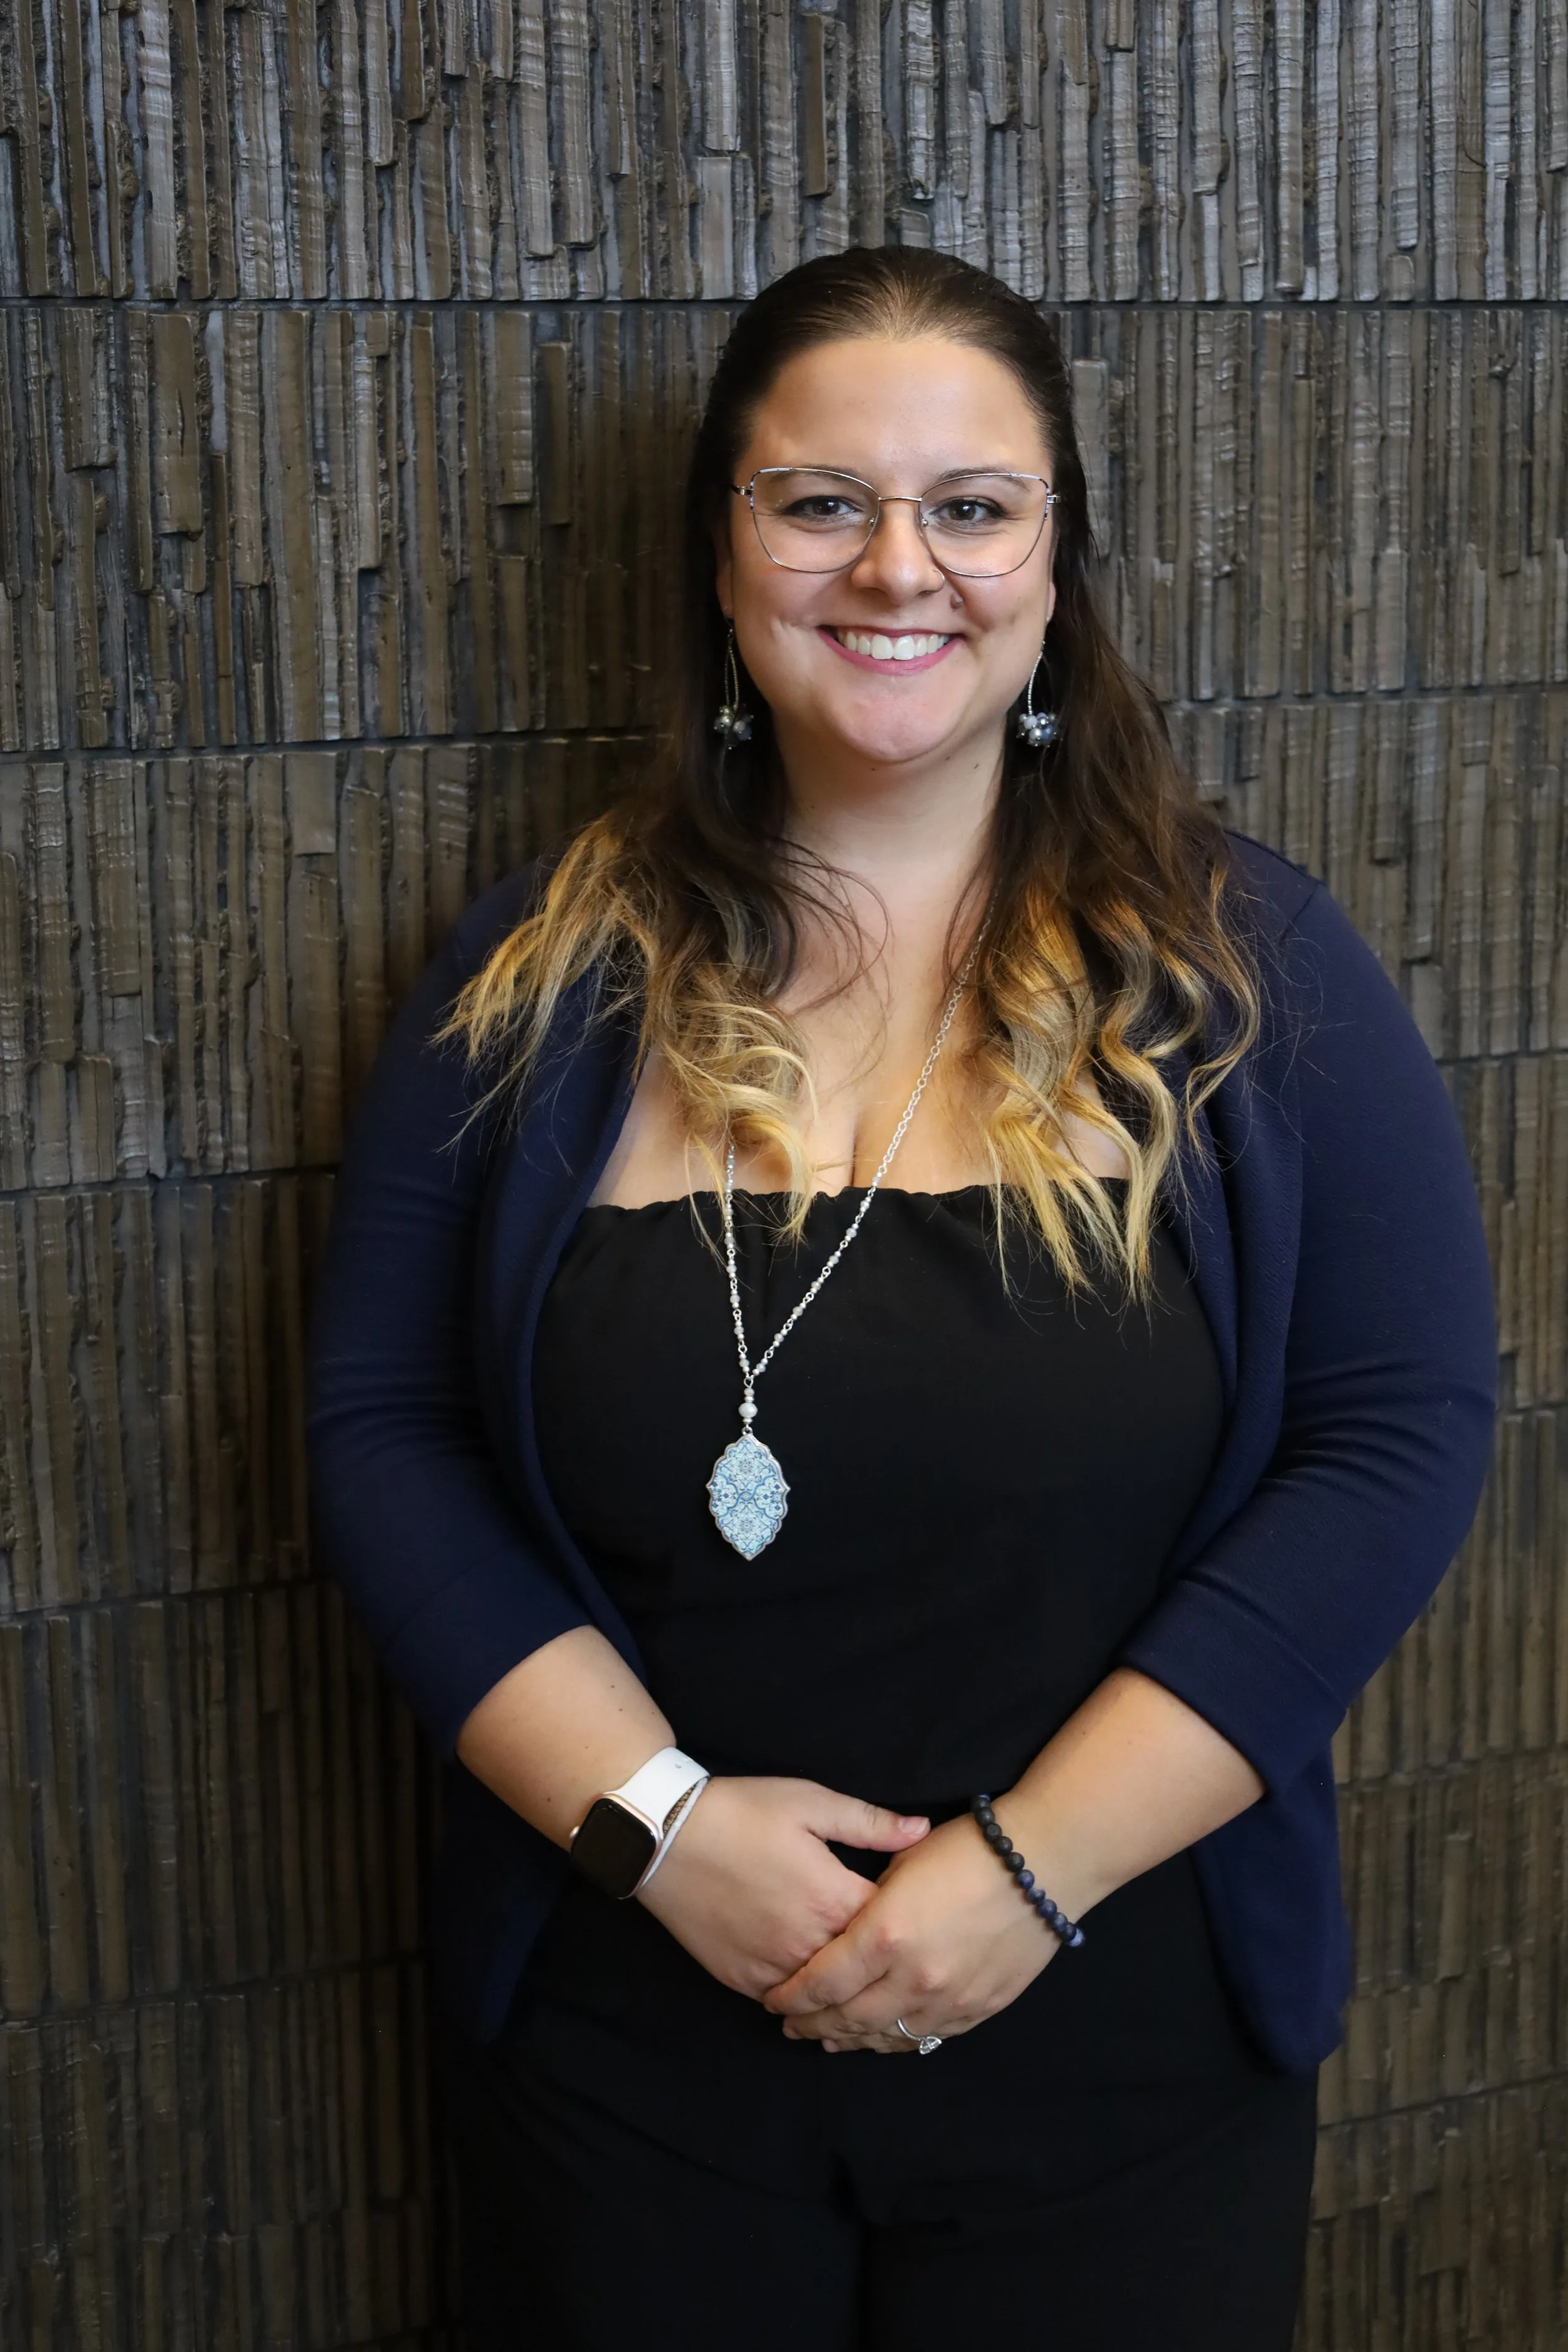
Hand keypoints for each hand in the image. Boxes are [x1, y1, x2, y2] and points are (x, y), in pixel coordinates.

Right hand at [634, 1776, 929, 1999]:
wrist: (663, 1835)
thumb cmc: (741, 1811)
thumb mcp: (810, 1802)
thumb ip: (870, 1823)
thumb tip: (924, 1830)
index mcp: (832, 1899)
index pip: (893, 1926)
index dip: (908, 1920)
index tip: (916, 1913)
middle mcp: (808, 1944)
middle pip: (863, 1969)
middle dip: (880, 1961)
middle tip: (896, 1951)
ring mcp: (772, 1968)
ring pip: (825, 1994)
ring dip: (842, 1984)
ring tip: (861, 1974)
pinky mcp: (741, 1980)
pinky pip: (785, 2001)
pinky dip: (802, 1995)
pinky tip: (814, 1982)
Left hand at [760, 1803, 1067, 2051]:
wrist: (1044, 1861)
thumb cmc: (967, 1848)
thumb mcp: (902, 1863)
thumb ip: (868, 1904)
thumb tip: (845, 1929)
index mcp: (885, 1935)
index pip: (821, 1981)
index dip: (791, 1996)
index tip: (773, 1999)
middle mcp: (913, 1977)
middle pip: (847, 2017)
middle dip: (811, 2023)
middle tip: (790, 2025)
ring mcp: (949, 1999)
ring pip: (886, 2035)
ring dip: (850, 2039)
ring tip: (827, 2036)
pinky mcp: (979, 2008)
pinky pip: (927, 2037)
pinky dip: (896, 2040)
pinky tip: (881, 2037)